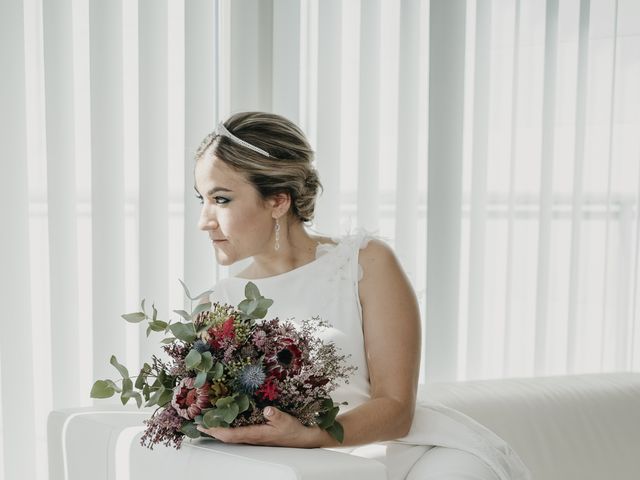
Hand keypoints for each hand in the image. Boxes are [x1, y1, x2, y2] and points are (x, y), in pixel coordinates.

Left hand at [196, 407, 323, 447]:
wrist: (303, 439)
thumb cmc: (294, 430)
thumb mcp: (286, 420)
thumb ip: (275, 415)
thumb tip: (266, 409)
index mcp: (256, 434)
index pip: (231, 435)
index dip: (217, 431)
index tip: (204, 426)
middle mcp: (252, 437)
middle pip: (227, 436)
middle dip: (212, 431)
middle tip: (198, 424)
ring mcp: (254, 436)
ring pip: (231, 435)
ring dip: (218, 429)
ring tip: (207, 422)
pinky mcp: (257, 434)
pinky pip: (238, 432)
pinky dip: (228, 428)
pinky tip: (226, 421)